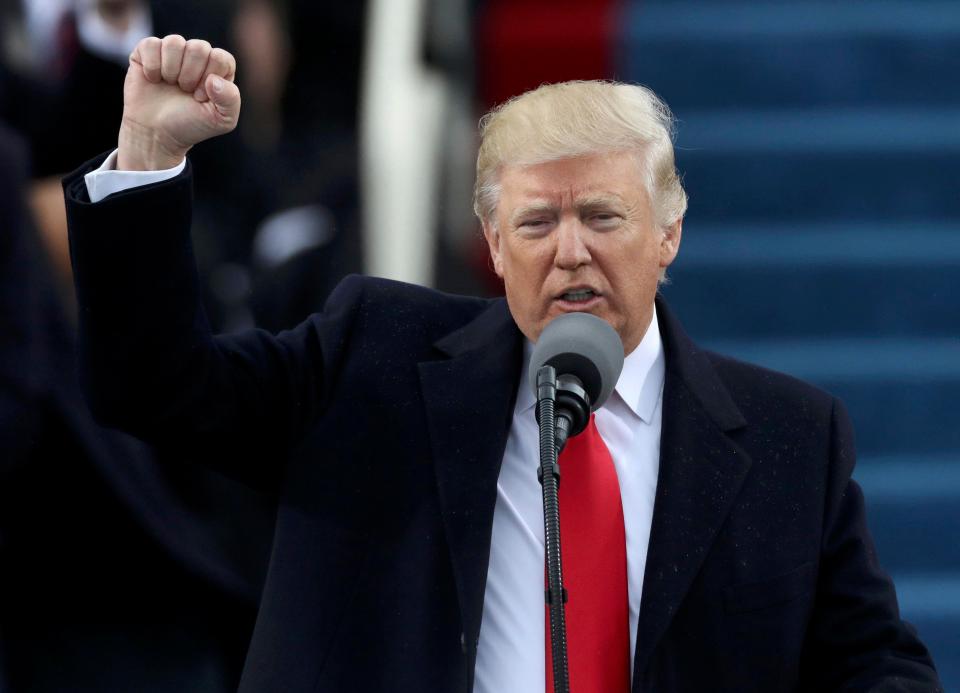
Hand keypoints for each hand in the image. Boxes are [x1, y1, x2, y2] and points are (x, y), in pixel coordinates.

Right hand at [118, 35, 240, 169]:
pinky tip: (153, 80)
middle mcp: (197, 56)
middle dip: (190, 75)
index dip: (210, 78)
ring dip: (171, 70)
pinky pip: (151, 44)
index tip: (200, 97)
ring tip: (170, 85)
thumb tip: (213, 79)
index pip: (220, 58)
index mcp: (218, 68)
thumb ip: (231, 99)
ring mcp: (173, 51)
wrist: (157, 133)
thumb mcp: (222, 120)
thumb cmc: (191, 125)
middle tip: (185, 91)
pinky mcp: (148, 51)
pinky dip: (152, 66)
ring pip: (174, 42)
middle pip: (198, 48)